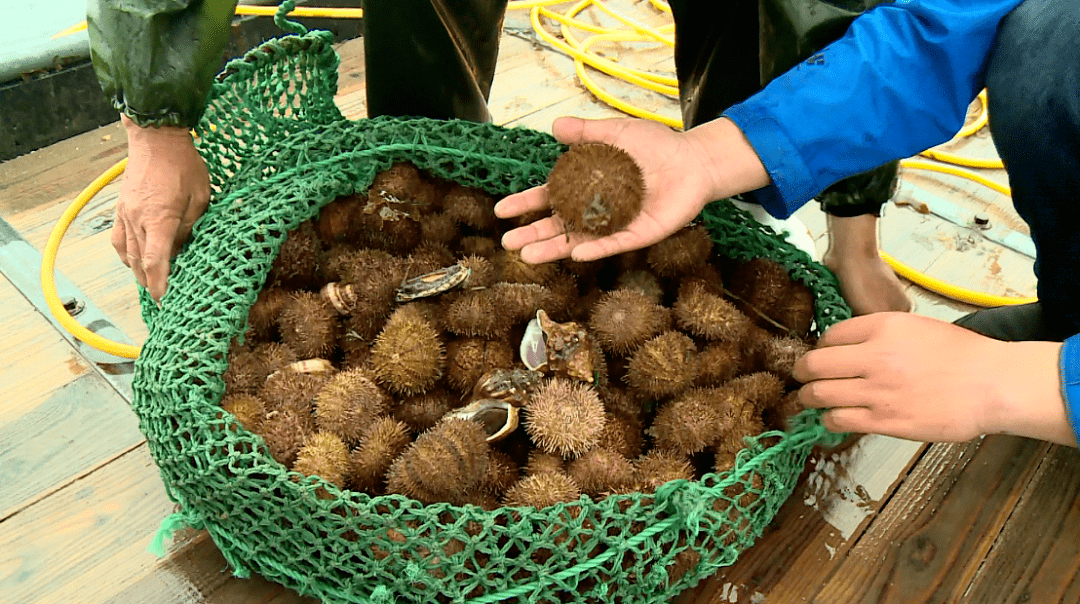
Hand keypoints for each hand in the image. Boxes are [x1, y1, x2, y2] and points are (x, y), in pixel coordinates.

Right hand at [113, 116, 210, 301]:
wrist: (156, 138)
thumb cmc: (184, 165)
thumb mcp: (200, 198)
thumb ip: (190, 226)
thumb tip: (183, 249)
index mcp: (160, 219)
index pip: (157, 261)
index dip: (161, 284)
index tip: (167, 300)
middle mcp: (138, 219)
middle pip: (141, 262)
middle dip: (152, 284)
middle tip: (164, 300)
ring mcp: (126, 214)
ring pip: (129, 253)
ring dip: (139, 273)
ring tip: (151, 287)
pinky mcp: (121, 208)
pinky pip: (119, 239)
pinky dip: (126, 255)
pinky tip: (134, 263)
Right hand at [494, 116, 768, 262]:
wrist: (695, 161)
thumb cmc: (657, 146)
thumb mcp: (617, 133)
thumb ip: (587, 133)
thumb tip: (555, 127)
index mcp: (588, 186)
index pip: (550, 198)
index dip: (526, 204)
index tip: (502, 210)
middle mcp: (598, 210)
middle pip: (559, 225)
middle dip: (532, 235)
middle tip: (507, 243)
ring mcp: (616, 224)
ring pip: (579, 240)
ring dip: (554, 248)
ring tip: (528, 257)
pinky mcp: (639, 234)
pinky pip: (613, 244)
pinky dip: (595, 249)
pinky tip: (576, 253)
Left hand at [793, 313, 1074, 445]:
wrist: (992, 385)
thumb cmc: (958, 354)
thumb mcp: (914, 327)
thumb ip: (877, 333)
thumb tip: (842, 346)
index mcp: (882, 327)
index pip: (829, 336)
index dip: (819, 348)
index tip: (820, 357)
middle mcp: (875, 356)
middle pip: (813, 365)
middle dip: (802, 373)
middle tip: (802, 378)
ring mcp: (878, 391)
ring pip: (819, 394)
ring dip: (808, 398)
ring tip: (809, 400)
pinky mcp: (885, 421)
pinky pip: (838, 419)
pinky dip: (828, 419)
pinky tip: (833, 417)